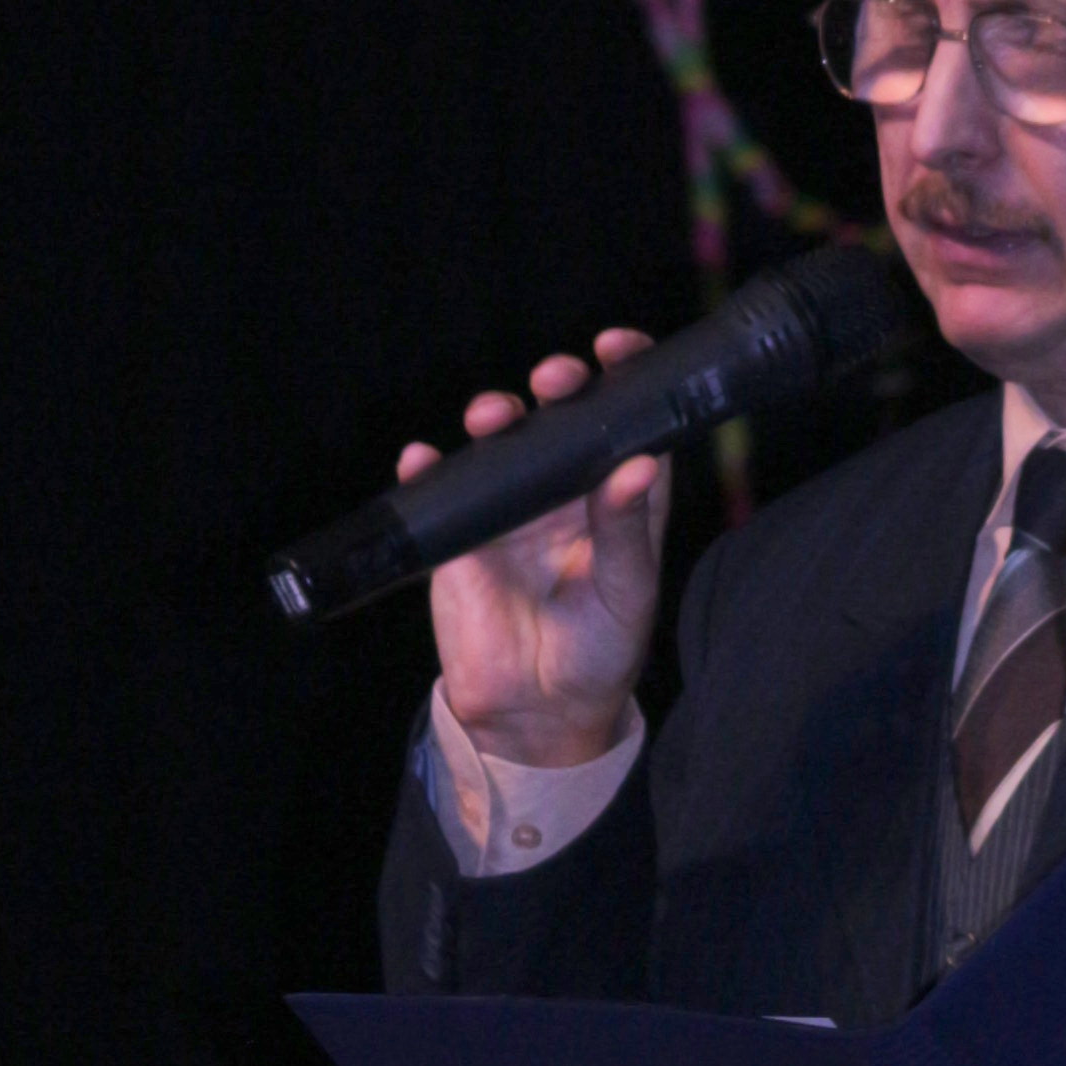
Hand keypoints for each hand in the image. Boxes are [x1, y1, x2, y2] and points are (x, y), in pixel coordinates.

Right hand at [406, 334, 669, 768]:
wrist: (536, 716)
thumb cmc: (599, 653)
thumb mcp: (625, 594)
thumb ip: (626, 531)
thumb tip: (640, 464)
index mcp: (619, 498)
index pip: (626, 422)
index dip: (625, 378)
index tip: (618, 349)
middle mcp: (567, 492)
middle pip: (561, 418)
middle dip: (558, 386)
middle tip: (555, 380)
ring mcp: (511, 510)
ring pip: (500, 444)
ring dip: (495, 417)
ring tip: (494, 417)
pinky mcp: (462, 537)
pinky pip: (441, 491)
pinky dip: (428, 469)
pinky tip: (425, 459)